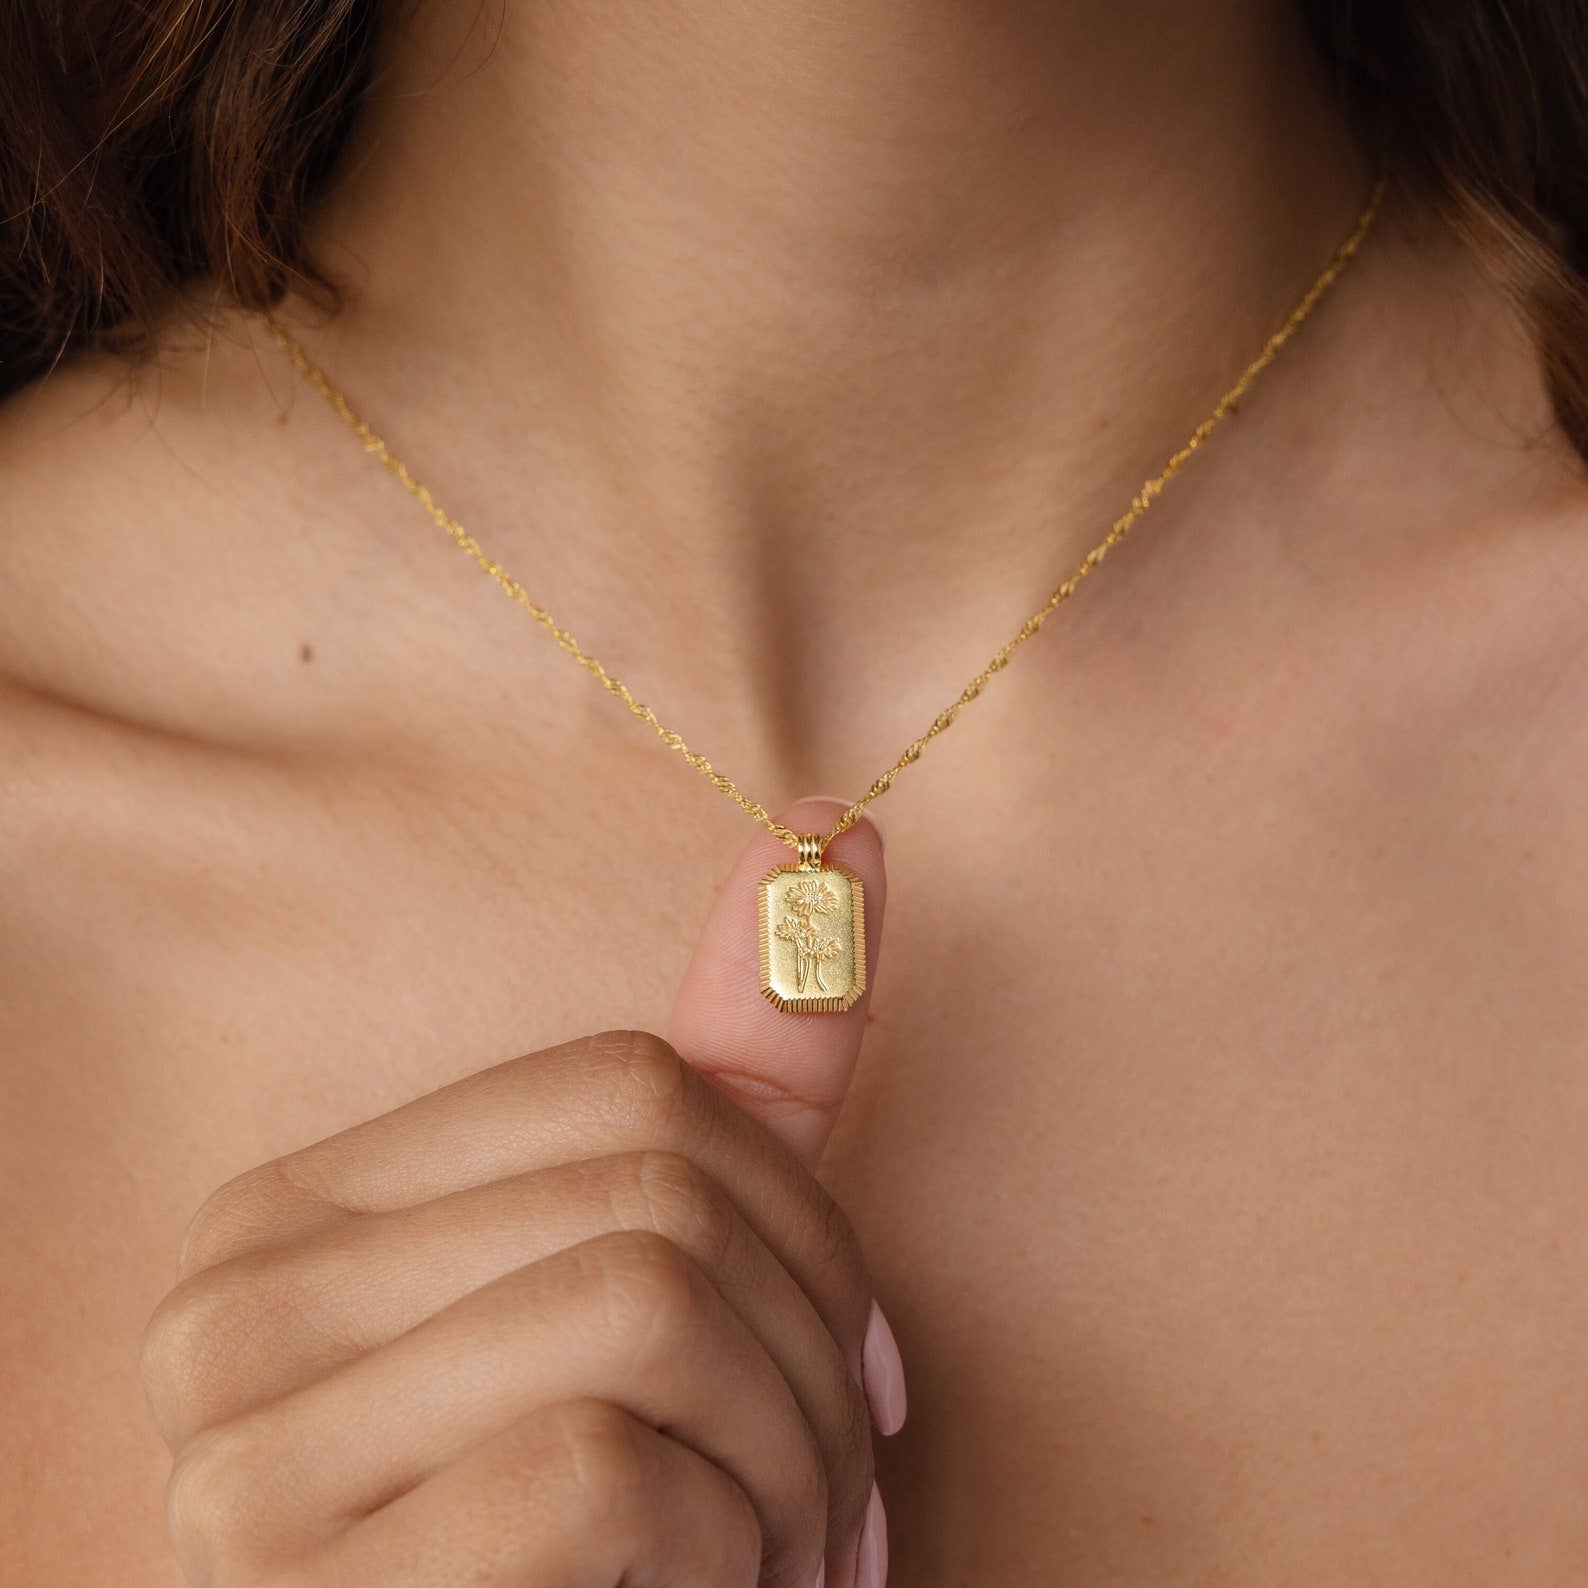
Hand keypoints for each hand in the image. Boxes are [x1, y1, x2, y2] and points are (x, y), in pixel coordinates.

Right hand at [141, 797, 899, 1587]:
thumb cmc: (586, 1545)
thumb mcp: (665, 1293)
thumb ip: (741, 1076)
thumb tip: (841, 833)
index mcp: (303, 1213)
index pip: (627, 1085)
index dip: (802, 1216)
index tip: (862, 1365)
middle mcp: (232, 1302)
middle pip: (656, 1185)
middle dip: (819, 1355)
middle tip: (847, 1496)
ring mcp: (242, 1445)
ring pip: (648, 1295)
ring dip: (793, 1459)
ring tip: (799, 1563)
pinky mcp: (302, 1577)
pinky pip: (608, 1458)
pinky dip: (733, 1546)